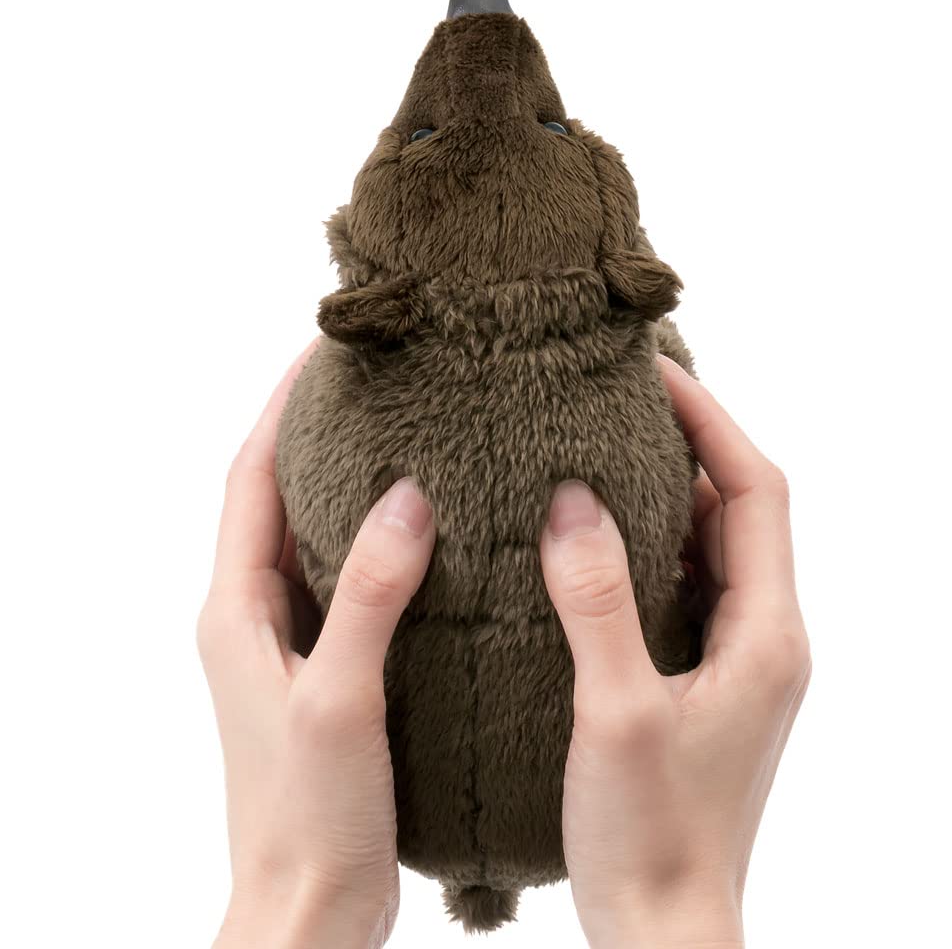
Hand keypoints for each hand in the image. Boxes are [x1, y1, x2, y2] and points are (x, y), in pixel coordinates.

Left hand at [197, 343, 435, 948]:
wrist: (306, 912)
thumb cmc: (308, 817)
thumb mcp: (338, 696)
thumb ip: (370, 594)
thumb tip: (408, 498)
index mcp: (235, 611)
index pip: (249, 477)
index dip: (280, 406)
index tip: (323, 350)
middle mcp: (251, 617)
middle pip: (274, 495)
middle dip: (312, 430)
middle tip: (373, 381)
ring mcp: (286, 644)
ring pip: (310, 538)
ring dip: (342, 483)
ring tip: (402, 435)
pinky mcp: (324, 670)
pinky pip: (343, 583)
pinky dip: (372, 544)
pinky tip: (424, 536)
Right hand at [540, 355, 810, 948]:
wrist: (667, 928)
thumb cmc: (651, 837)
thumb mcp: (617, 713)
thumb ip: (597, 602)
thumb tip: (572, 500)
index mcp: (766, 633)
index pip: (754, 490)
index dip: (710, 420)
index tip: (652, 370)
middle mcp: (764, 635)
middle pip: (737, 506)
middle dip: (689, 439)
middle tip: (618, 394)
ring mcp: (735, 656)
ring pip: (708, 544)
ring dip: (665, 489)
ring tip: (600, 444)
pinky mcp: (702, 676)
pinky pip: (682, 583)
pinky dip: (647, 542)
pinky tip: (591, 534)